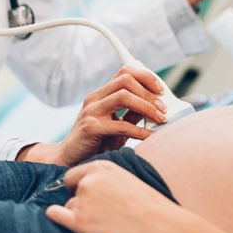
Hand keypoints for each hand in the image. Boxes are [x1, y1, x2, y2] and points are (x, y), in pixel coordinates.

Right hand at [17, 66, 167, 165]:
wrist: (69, 160)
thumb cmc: (96, 142)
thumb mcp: (117, 125)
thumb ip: (132, 114)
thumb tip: (157, 107)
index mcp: (101, 94)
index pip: (124, 72)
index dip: (145, 76)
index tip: (161, 89)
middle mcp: (95, 98)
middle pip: (125, 80)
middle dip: (148, 92)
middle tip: (163, 107)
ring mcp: (91, 111)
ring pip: (123, 96)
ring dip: (147, 106)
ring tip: (160, 118)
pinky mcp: (91, 128)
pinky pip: (121, 125)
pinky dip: (140, 131)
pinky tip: (151, 137)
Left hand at [45, 160, 181, 232]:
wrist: (163, 227)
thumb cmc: (151, 206)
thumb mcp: (128, 180)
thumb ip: (107, 179)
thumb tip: (89, 186)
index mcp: (102, 166)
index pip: (75, 174)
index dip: (81, 186)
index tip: (92, 197)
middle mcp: (89, 180)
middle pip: (71, 190)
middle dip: (79, 199)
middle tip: (100, 212)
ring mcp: (83, 201)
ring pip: (69, 207)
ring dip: (81, 215)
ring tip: (106, 223)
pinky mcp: (80, 223)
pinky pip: (56, 216)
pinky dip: (58, 218)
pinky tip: (66, 222)